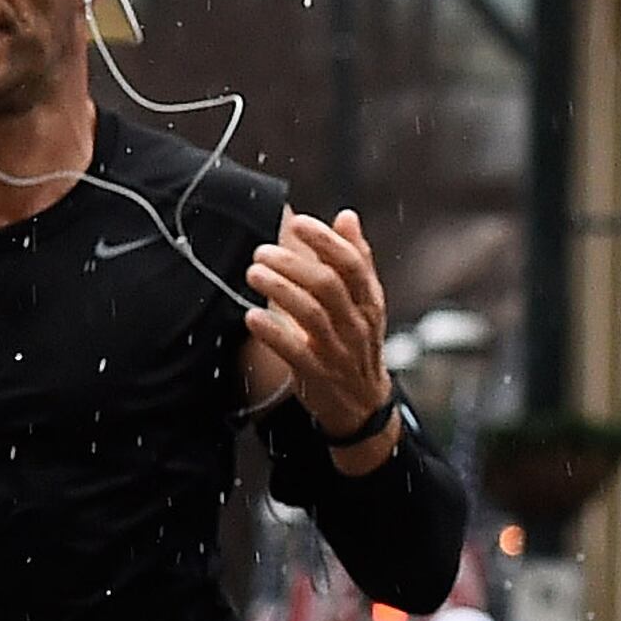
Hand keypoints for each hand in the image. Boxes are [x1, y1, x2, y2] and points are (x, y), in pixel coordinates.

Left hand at [245, 205, 388, 442]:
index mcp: (368, 301)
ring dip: (280, 291)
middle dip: (294, 264)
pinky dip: (273, 333)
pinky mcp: (318, 375)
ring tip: (253, 273)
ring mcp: (338, 351)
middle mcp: (357, 324)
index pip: (352, 264)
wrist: (363, 404)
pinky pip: (295, 352)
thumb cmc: (356, 342)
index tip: (298, 222)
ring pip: (311, 315)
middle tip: (262, 251)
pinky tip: (252, 316)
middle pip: (328, 286)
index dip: (326, 241)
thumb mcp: (364, 302)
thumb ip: (355, 259)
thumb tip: (347, 216)